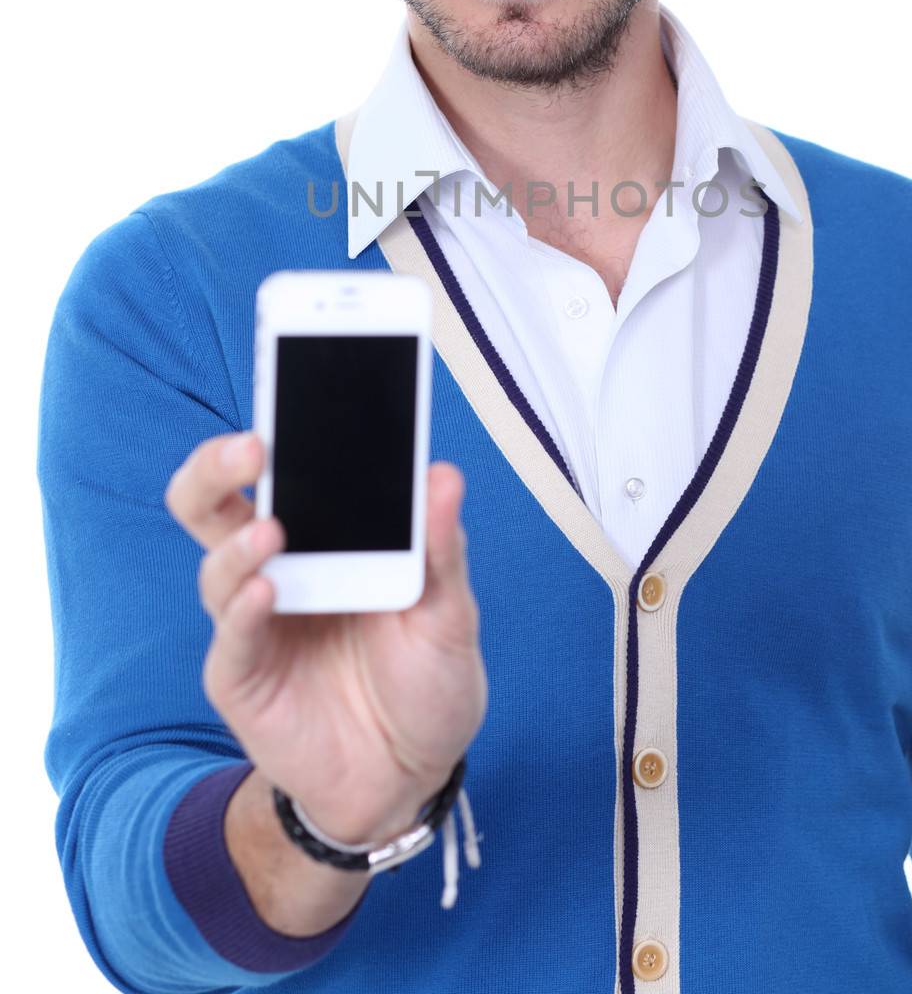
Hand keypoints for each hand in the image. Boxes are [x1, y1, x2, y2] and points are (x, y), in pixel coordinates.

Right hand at [164, 432, 487, 841]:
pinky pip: (231, 637)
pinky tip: (266, 591)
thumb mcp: (452, 614)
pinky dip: (244, 608)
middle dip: (220, 461)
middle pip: (215, 498)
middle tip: (257, 443)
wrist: (410, 778)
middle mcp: (279, 565)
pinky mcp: (243, 677)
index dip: (280, 420)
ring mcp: (255, 619)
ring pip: (216, 559)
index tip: (294, 376)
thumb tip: (443, 474)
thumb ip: (442, 550)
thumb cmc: (427, 681)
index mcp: (326, 534)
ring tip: (273, 529)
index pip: (285, 466)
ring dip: (240, 539)